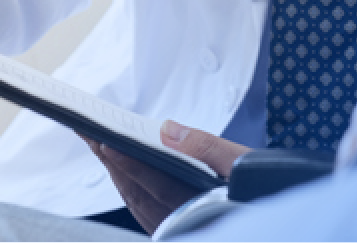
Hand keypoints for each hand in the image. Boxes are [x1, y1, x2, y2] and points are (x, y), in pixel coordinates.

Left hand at [84, 121, 247, 234]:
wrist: (270, 217)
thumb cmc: (262, 187)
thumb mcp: (242, 161)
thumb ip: (206, 146)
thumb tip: (168, 129)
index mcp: (199, 203)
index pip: (155, 181)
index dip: (128, 161)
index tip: (103, 140)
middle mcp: (183, 220)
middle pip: (137, 190)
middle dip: (110, 159)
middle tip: (86, 129)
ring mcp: (178, 227)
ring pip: (136, 200)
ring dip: (114, 171)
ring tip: (96, 141)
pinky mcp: (177, 227)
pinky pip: (142, 207)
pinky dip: (128, 184)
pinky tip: (120, 168)